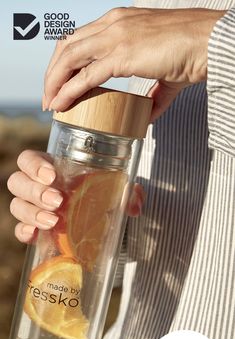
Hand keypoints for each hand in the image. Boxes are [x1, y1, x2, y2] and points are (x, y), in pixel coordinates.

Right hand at [7, 150, 143, 242]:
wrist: (101, 223)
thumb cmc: (103, 197)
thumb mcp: (118, 190)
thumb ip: (128, 192)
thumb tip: (134, 205)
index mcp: (52, 168)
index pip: (29, 159)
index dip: (34, 165)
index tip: (52, 176)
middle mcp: (37, 186)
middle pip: (18, 182)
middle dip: (36, 191)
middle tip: (58, 201)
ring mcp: (33, 208)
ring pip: (17, 205)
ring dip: (31, 213)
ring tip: (53, 222)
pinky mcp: (35, 230)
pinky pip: (20, 230)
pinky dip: (25, 232)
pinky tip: (36, 235)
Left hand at [43, 7, 224, 119]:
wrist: (209, 43)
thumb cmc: (191, 52)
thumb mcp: (165, 75)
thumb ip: (153, 96)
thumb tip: (147, 115)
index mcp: (119, 22)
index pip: (79, 38)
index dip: (64, 61)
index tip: (60, 83)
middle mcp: (113, 24)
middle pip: (67, 46)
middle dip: (53, 73)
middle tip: (49, 97)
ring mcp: (116, 37)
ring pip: (70, 58)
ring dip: (55, 82)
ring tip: (50, 103)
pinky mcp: (122, 55)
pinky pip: (86, 75)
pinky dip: (70, 91)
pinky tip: (61, 103)